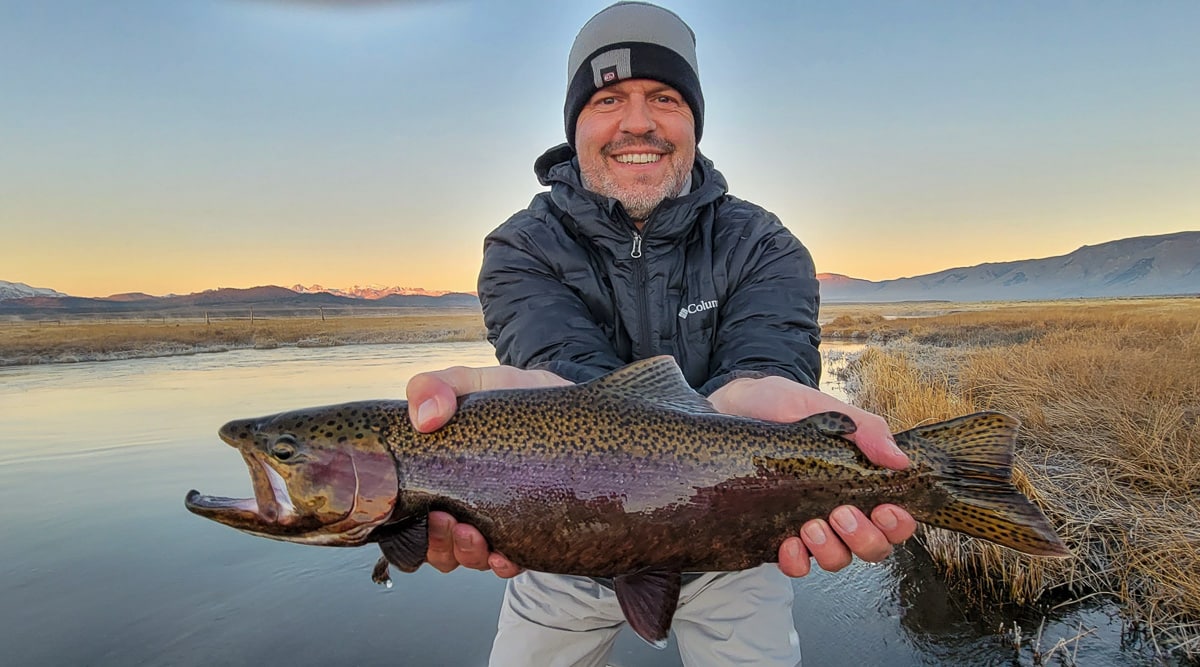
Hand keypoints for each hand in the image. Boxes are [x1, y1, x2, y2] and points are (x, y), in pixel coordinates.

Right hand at [405, 364, 570, 576]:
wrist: (569, 400)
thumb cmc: (515, 396)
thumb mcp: (473, 383)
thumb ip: (438, 386)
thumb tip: (422, 418)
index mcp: (441, 477)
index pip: (408, 516)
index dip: (406, 527)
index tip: (422, 511)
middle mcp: (463, 505)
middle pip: (435, 546)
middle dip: (437, 543)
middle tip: (448, 521)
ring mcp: (496, 520)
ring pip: (467, 558)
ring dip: (466, 554)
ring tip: (475, 534)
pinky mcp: (530, 531)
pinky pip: (510, 562)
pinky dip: (503, 565)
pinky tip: (506, 554)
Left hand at [707, 375, 917, 575]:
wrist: (735, 405)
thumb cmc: (785, 405)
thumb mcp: (825, 408)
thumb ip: (867, 431)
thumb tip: (901, 461)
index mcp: (859, 482)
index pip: (894, 520)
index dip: (898, 524)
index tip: (883, 509)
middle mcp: (839, 509)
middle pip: (873, 548)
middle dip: (864, 538)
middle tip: (841, 513)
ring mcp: (809, 523)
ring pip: (837, 560)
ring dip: (831, 550)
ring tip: (811, 525)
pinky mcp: (776, 531)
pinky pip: (795, 564)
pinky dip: (796, 561)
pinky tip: (788, 543)